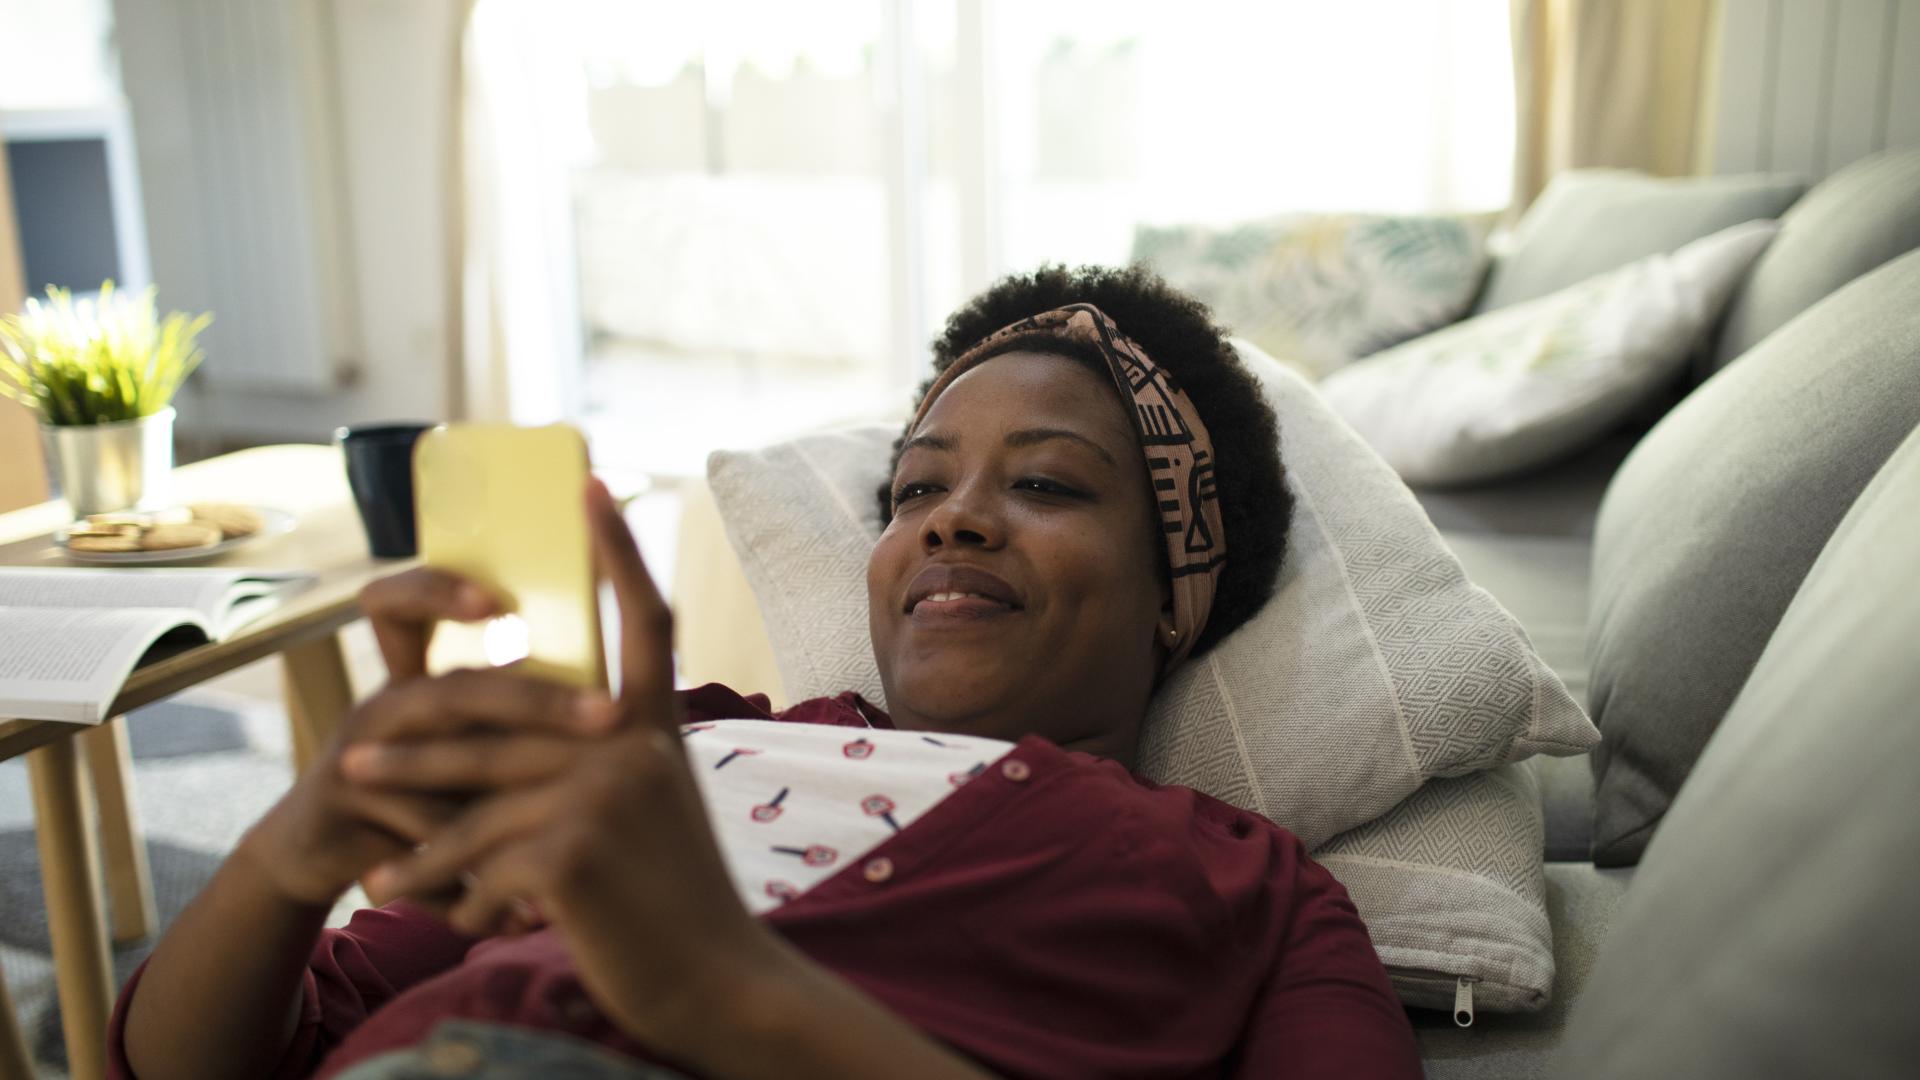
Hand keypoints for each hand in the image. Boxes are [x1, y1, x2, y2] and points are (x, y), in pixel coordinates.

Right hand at [240, 568, 618, 906]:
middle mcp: (385, 707)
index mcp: (418, 681)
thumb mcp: (453, 748)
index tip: (504, 600)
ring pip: (440, 776)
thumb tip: (625, 701)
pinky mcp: (342, 815)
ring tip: (570, 829)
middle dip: (539, 704)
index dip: (442, 590)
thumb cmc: (409, 789)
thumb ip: (510, 724)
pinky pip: (422, 852)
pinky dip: (475, 890)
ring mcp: (356, 757)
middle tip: (612, 716)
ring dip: (508, 812)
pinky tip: (522, 921)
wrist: (313, 853)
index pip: (409, 606)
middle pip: (457, 692)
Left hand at [356, 479, 787, 1055]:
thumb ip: (605, 764)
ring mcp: (603, 792)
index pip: (643, 620)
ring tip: (361, 835)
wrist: (713, 979)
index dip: (617, 550)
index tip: (592, 487)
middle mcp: (635, 745)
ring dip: (408, 817)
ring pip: (471, 791)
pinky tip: (418, 910)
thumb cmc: (673, 900)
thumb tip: (526, 734)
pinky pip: (475, 858)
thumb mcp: (653, 812)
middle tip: (357, 750)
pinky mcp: (568, 849)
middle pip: (504, 717)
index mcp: (657, 728)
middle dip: (419, 741)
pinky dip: (443, 891)